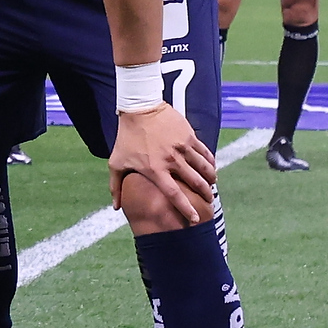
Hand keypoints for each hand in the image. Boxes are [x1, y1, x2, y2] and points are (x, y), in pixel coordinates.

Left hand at [109, 105, 218, 225]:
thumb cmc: (127, 137)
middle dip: (205, 194)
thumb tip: (117, 207)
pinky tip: (212, 168)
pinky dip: (210, 162)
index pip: (174, 194)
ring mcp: (182, 147)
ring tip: (212, 186)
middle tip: (208, 201)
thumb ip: (116, 186)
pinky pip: (205, 153)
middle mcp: (171, 160)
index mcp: (155, 169)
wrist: (140, 108)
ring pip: (204, 168)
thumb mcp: (117, 162)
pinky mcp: (189, 136)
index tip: (194, 219)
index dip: (185, 208)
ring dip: (211, 179)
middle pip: (195, 182)